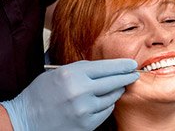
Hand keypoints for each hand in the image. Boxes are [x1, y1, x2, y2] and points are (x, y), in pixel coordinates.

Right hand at [1, 59, 138, 130]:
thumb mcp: (58, 73)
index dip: (122, 65)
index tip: (132, 64)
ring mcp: (84, 109)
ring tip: (115, 88)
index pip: (106, 67)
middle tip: (134, 74)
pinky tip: (101, 101)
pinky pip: (106, 110)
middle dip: (127, 77)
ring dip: (116, 91)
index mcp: (72, 75)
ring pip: (112, 97)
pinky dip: (107, 105)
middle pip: (114, 81)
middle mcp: (80, 91)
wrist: (26, 120)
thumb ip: (82, 69)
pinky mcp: (87, 123)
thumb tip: (107, 68)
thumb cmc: (41, 94)